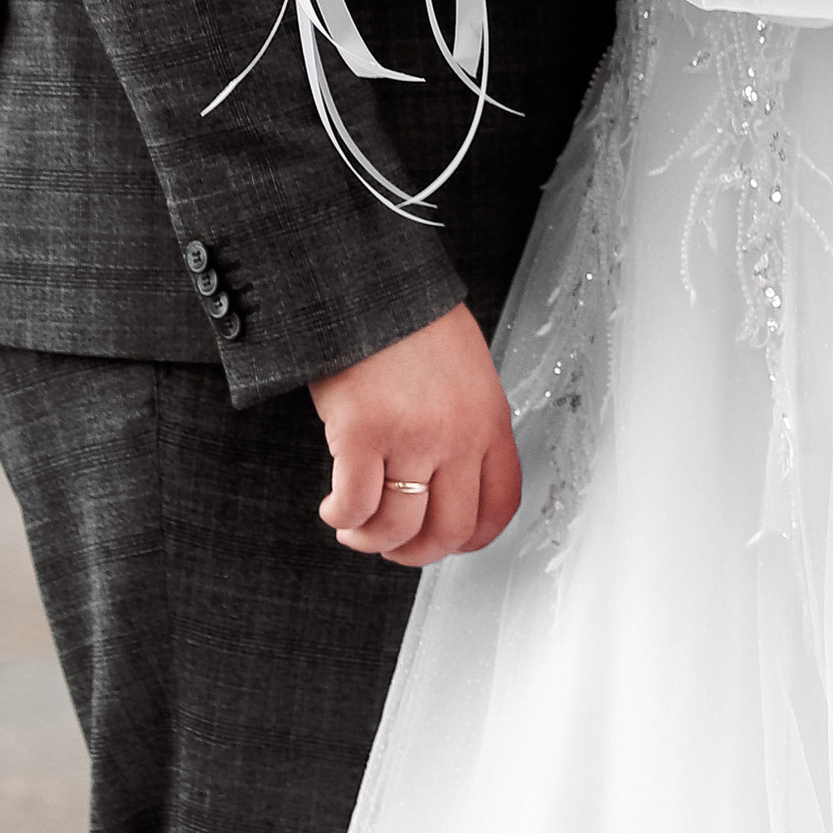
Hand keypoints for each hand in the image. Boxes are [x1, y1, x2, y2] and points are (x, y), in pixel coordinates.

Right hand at [311, 302, 520, 564]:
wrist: (367, 280)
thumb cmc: (409, 320)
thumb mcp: (465, 371)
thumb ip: (466, 424)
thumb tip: (448, 483)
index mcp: (489, 419)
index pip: (498, 507)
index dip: (469, 539)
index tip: (444, 541)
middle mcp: (457, 434)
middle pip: (449, 531)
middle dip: (416, 552)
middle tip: (393, 545)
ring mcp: (410, 435)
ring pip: (399, 528)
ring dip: (371, 540)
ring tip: (355, 528)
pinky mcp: (361, 432)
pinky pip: (354, 505)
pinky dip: (341, 517)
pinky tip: (334, 508)